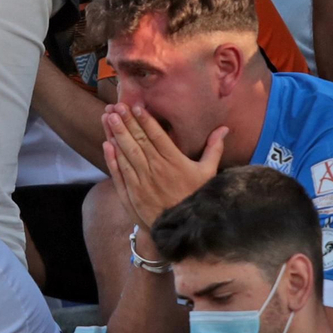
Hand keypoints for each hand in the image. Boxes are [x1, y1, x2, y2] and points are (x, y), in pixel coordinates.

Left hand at [101, 103, 226, 228]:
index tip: (135, 105)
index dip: (145, 120)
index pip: (157, 135)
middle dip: (126, 121)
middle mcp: (155, 168)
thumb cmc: (195, 197)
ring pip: (126, 153)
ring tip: (107, 117)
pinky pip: (120, 172)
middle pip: (138, 141)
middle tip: (116, 105)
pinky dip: (112, 158)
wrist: (182, 228)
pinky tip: (107, 144)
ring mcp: (141, 181)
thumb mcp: (208, 172)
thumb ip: (214, 148)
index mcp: (174, 161)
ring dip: (116, 134)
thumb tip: (225, 128)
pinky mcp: (131, 193)